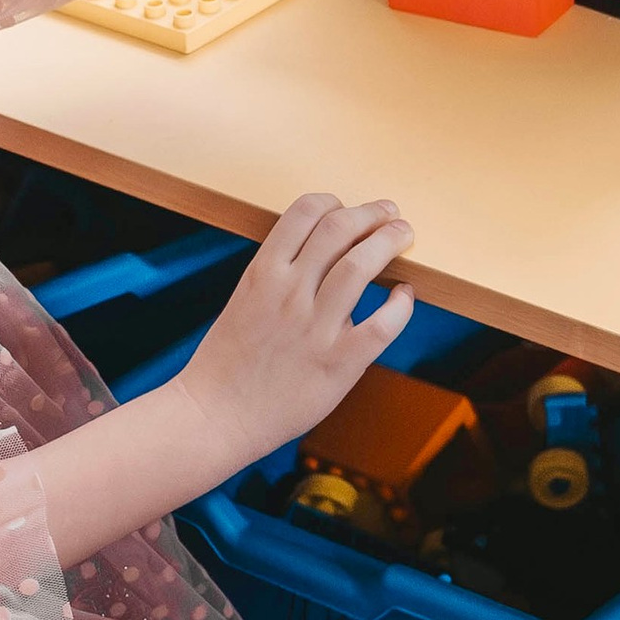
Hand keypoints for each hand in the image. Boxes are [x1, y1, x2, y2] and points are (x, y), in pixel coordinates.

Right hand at [174, 191, 414, 481]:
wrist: (215, 417)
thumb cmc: (228, 363)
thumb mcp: (245, 301)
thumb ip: (281, 278)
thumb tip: (327, 260)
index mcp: (262, 273)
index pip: (304, 212)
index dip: (334, 202)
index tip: (348, 208)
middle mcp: (289, 292)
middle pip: (340, 228)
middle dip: (371, 213)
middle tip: (389, 213)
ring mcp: (315, 328)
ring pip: (362, 265)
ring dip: (389, 241)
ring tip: (403, 235)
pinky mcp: (338, 363)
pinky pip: (383, 324)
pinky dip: (401, 304)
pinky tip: (404, 296)